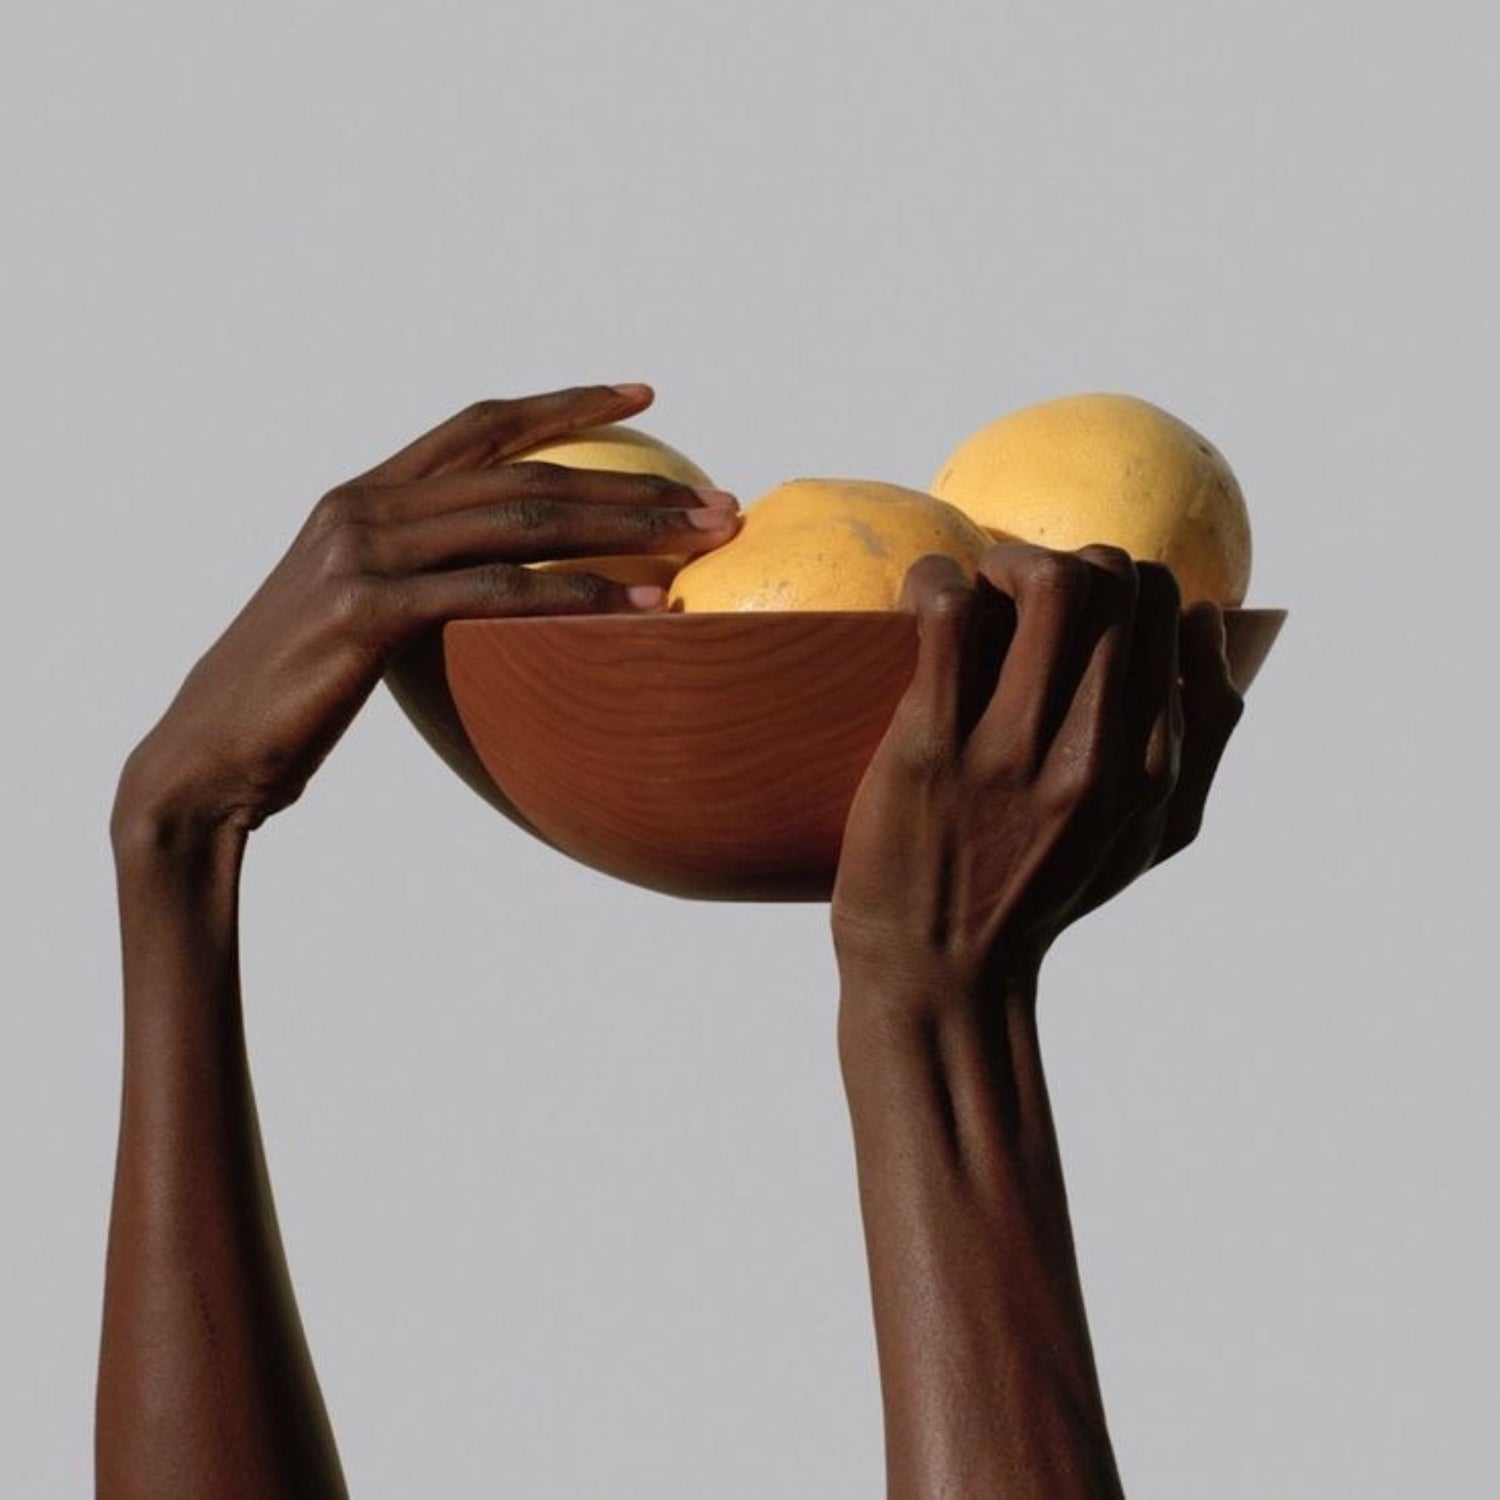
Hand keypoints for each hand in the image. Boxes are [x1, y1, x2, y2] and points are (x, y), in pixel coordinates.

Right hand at [113, 383, 738, 838]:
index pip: (480, 426)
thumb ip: (424, 585)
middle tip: (715, 499)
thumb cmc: (294, 697)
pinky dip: (578, 593)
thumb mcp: (363, 620)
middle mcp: (362, 504)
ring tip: (704, 538)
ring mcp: (361, 551)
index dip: (565, 404)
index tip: (644, 397)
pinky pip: (495, 590)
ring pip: (521, 516)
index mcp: (364, 496)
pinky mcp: (365, 609)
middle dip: (631, 479)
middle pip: (523, 468)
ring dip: (627, 523)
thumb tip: (506, 601)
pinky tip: (642, 605)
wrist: (208, 754)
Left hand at [831, 543, 1243, 1000]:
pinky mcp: (932, 746)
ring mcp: (1013, 750)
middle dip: (1070, 557)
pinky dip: (937, 578)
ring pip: (1049, 584)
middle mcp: (1096, 753)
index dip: (1126, 577)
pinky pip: (949, 615)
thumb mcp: (1154, 836)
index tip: (1082, 604)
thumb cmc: (1043, 894)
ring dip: (1010, 557)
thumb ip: (1203, 732)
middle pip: (1115, 579)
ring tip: (981, 584)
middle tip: (1023, 589)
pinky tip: (926, 595)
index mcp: (1153, 765)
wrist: (941, 970)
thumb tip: (1207, 615)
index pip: (1170, 605)